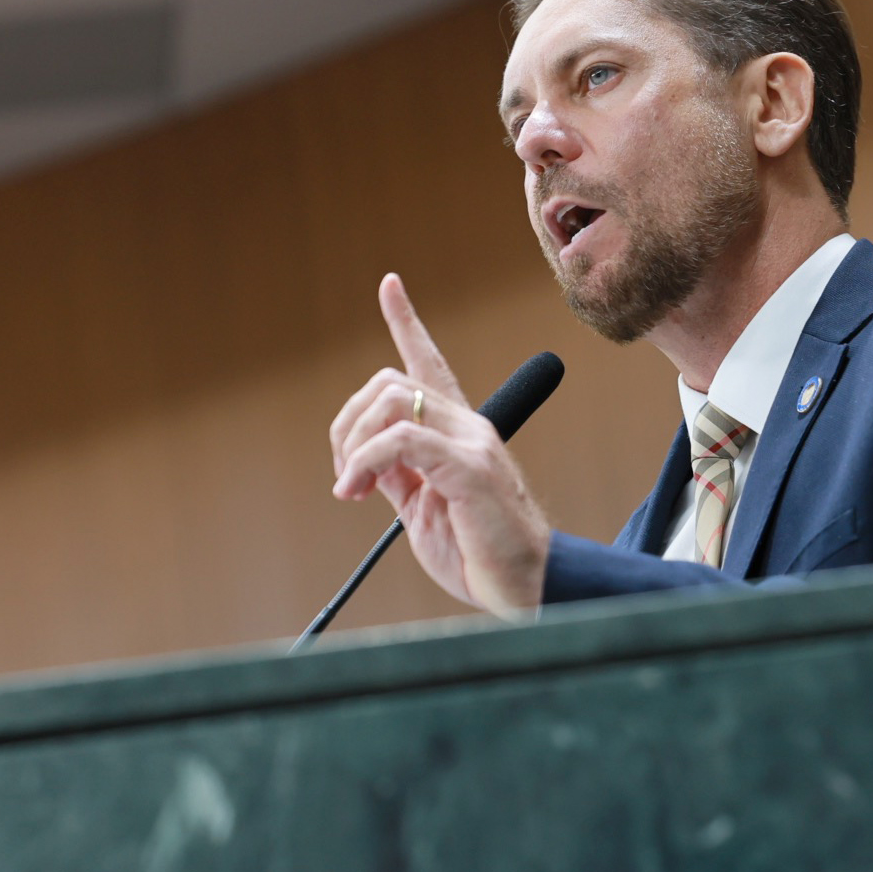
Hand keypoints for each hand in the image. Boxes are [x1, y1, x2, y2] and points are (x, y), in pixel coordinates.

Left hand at [329, 274, 551, 616]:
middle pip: (389, 382)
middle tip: (346, 478)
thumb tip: (361, 461)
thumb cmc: (480, 552)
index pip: (429, 362)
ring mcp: (471, 443)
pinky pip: (401, 440)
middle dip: (348, 424)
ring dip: (352, 445)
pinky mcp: (469, 467)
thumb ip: (398, 476)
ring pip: (391, 400)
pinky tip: (356, 492)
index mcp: (458, 433)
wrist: (527, 586)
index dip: (406, 321)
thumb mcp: (424, 509)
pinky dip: (363, 463)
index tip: (389, 285)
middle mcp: (467, 426)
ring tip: (352, 488)